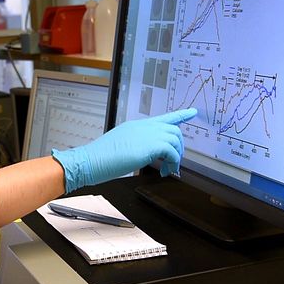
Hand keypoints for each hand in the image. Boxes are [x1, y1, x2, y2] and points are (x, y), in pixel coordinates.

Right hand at [52, 108, 196, 192]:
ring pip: (175, 140)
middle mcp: (144, 126)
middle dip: (179, 147)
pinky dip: (173, 163)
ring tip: (168, 169)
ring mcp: (148, 134)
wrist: (91, 160)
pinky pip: (172, 152)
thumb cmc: (100, 158)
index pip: (163, 117)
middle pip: (174, 130)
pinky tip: (165, 171)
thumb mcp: (120, 146)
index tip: (192, 112)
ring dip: (176, 157)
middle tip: (174, 162)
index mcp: (136, 125)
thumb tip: (146, 154)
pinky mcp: (151, 145)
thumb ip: (136, 145)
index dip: (180, 115)